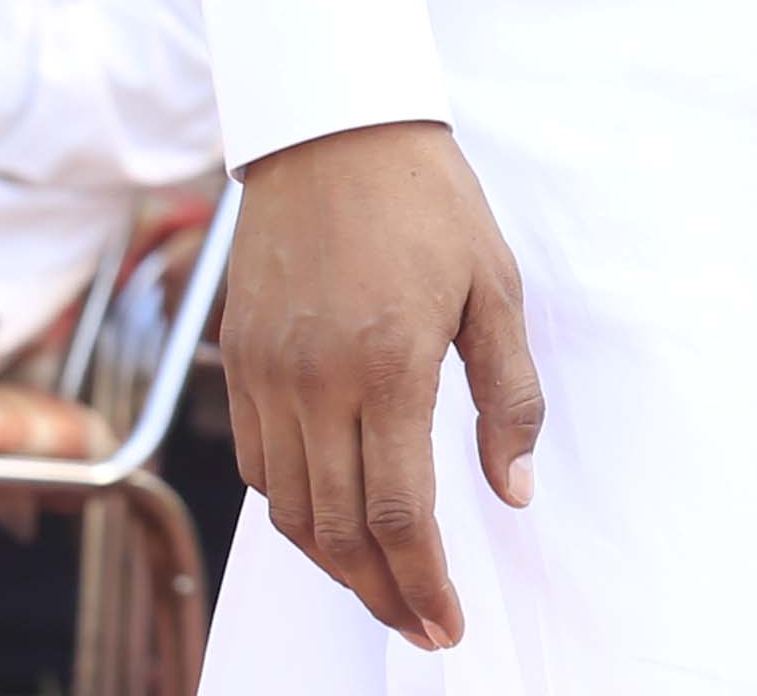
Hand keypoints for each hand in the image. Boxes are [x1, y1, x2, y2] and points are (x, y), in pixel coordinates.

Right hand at [225, 121, 542, 648]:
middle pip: (339, 531)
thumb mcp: (495, 287)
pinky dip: (296, 512)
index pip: (399, 512)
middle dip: (384, 594)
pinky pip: (262, 468)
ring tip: (387, 588)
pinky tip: (335, 521)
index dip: (423, 582)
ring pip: (291, 512)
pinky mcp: (240, 363)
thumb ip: (508, 395)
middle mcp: (316, 383)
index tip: (448, 624)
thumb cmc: (430, 202)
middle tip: (424, 626)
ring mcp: (268, 377)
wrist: (333, 130)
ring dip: (337, 566)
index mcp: (389, 365)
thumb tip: (515, 492)